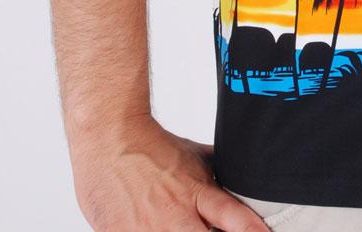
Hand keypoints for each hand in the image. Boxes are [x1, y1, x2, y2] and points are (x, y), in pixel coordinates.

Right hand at [69, 114, 267, 230]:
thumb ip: (215, 172)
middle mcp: (175, 215)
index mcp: (196, 192)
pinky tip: (155, 229)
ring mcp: (147, 230)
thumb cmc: (151, 146)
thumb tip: (242, 171)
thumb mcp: (192, 155)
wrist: (110, 139)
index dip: (251, 230)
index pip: (232, 217)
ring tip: (185, 227)